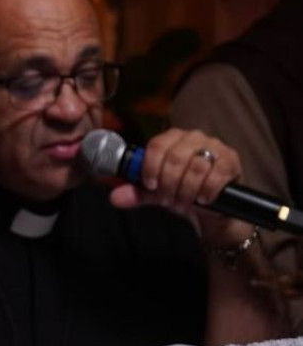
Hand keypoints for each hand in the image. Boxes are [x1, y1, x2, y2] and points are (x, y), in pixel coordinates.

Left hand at [107, 128, 246, 242]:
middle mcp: (193, 137)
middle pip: (175, 157)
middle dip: (169, 184)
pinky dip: (207, 190)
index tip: (150, 185)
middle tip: (167, 201)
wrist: (212, 207)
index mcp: (171, 138)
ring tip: (182, 203)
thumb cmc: (181, 192)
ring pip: (196, 166)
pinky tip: (203, 200)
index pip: (157, 145)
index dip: (150, 167)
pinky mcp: (231, 159)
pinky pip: (217, 172)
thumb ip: (136, 193)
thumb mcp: (156, 193)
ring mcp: (214, 146)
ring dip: (186, 190)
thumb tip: (114, 198)